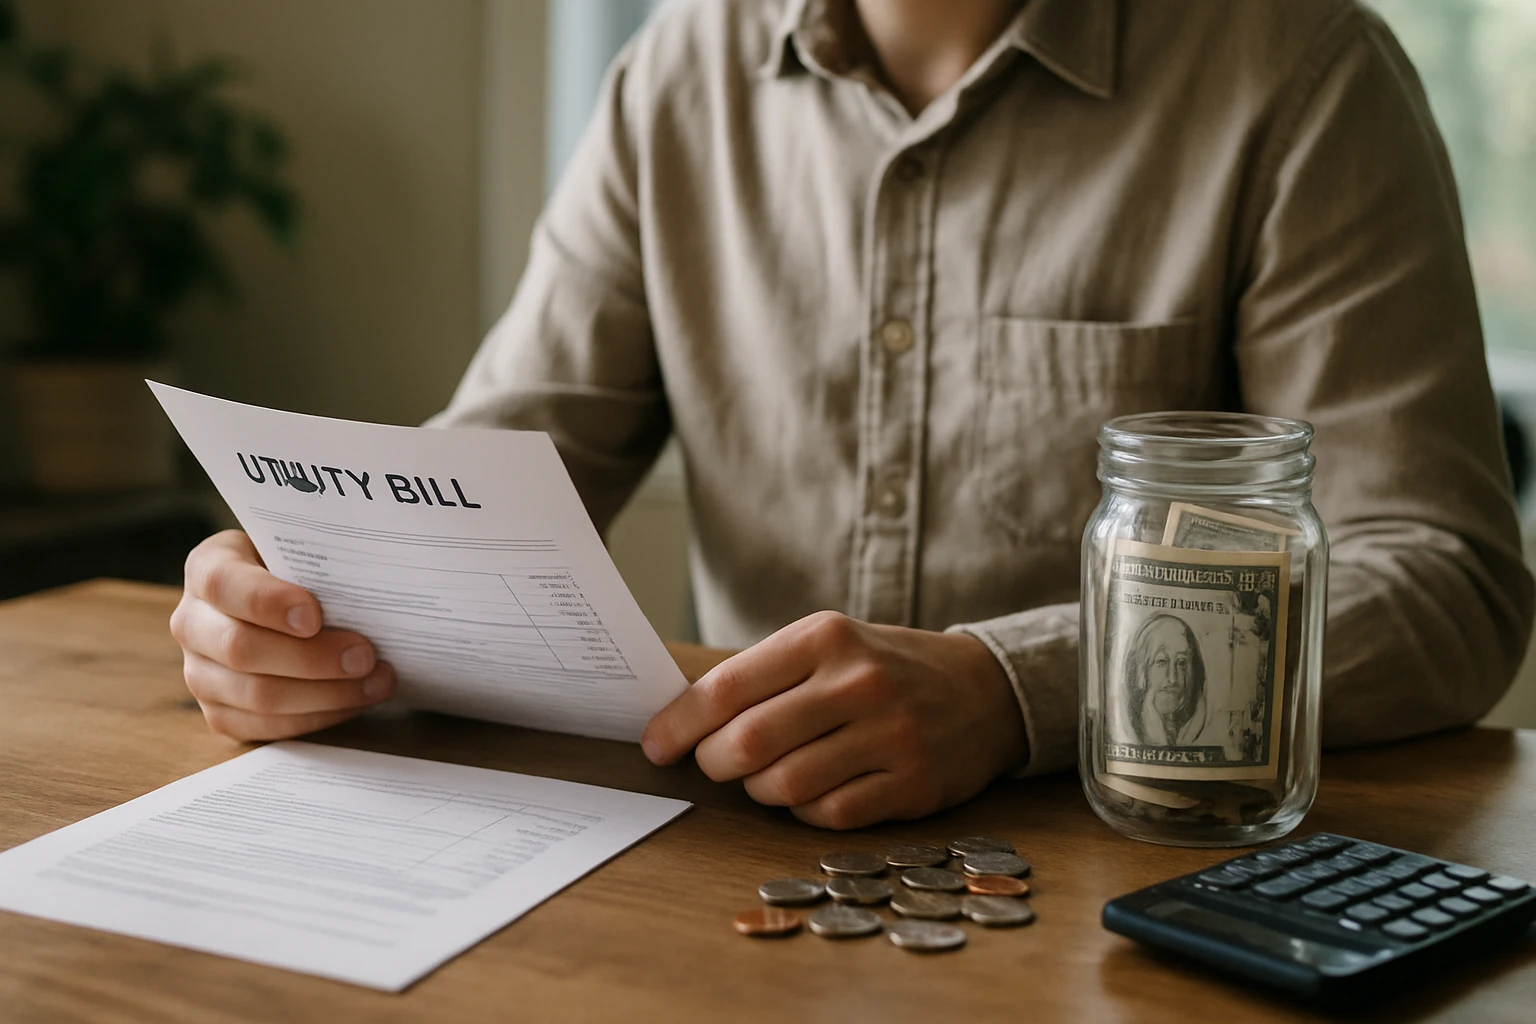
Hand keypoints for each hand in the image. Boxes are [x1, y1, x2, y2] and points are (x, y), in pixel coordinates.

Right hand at [170, 530, 395, 739]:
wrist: (280, 600)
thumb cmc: (298, 570)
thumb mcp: (299, 549)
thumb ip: (318, 560)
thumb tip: (369, 583)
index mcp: (206, 569)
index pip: (223, 585)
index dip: (268, 603)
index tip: (315, 615)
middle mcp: (192, 623)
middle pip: (241, 649)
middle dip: (312, 657)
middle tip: (366, 655)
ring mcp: (199, 673)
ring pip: (257, 696)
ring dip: (326, 693)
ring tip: (377, 681)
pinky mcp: (219, 713)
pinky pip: (266, 727)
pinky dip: (318, 717)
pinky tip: (356, 700)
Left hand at [640, 611, 1026, 829]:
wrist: (984, 691)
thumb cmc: (883, 668)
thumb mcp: (828, 646)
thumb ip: (764, 677)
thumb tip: (680, 721)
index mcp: (825, 638)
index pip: (727, 687)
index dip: (679, 724)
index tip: (655, 746)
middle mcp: (857, 682)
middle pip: (747, 743)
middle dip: (714, 763)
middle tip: (713, 764)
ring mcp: (888, 735)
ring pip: (783, 786)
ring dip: (760, 790)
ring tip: (768, 776)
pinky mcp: (909, 784)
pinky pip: (826, 815)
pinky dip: (804, 811)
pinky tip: (811, 791)